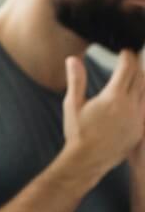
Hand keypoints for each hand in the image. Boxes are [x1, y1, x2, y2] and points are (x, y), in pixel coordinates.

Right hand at [63, 50, 144, 181]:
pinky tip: (137, 97)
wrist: (87, 159)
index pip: (127, 68)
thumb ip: (76, 80)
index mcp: (113, 97)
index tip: (125, 51)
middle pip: (140, 77)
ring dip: (141, 80)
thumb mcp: (73, 104)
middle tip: (130, 60)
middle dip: (136, 66)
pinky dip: (143, 97)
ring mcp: (138, 117)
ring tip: (135, 76)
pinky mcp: (141, 128)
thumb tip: (73, 59)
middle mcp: (130, 105)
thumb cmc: (78, 133)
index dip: (127, 56)